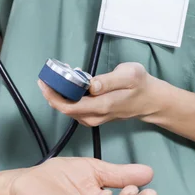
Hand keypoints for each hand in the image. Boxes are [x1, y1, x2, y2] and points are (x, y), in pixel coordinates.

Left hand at [39, 62, 161, 126]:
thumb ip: (108, 81)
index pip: (69, 107)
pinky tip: (69, 84)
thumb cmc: (140, 85)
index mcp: (102, 106)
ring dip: (59, 94)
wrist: (151, 101)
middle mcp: (94, 116)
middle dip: (52, 93)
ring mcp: (93, 118)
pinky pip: (74, 108)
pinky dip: (68, 96)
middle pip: (64, 108)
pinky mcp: (93, 116)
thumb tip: (90, 85)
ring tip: (58, 77)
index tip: (44, 82)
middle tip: (48, 76)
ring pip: (68, 109)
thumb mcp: (129, 75)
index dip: (53, 96)